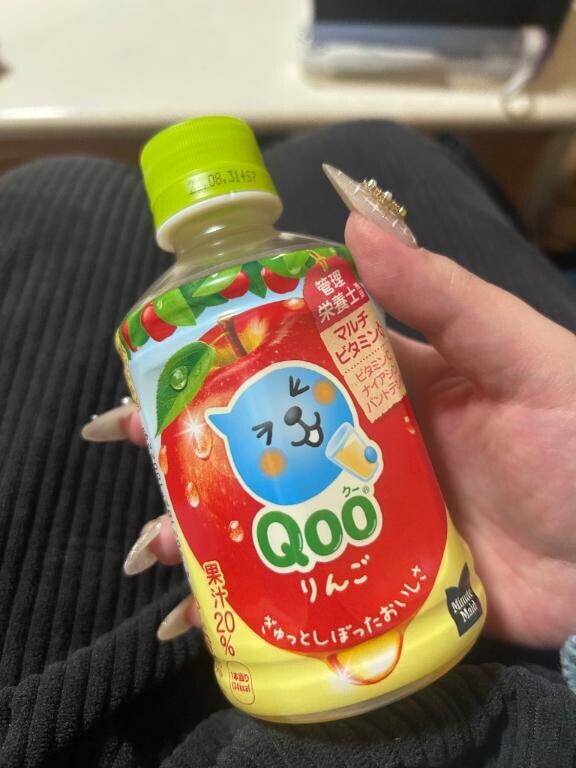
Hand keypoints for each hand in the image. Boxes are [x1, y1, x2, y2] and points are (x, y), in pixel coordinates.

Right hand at [85, 212, 575, 648]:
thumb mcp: (519, 354)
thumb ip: (441, 294)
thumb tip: (353, 221)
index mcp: (393, 385)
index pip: (296, 361)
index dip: (231, 357)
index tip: (167, 358)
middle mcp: (370, 448)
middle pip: (268, 440)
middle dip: (197, 441)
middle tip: (128, 440)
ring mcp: (371, 516)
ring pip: (274, 514)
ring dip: (212, 525)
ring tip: (155, 542)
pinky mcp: (383, 577)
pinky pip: (308, 583)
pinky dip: (257, 599)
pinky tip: (205, 617)